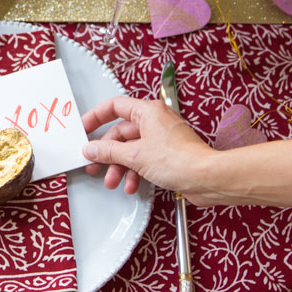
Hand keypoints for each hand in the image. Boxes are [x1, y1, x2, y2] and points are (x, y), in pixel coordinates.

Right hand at [81, 96, 213, 203]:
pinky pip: (143, 160)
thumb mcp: (135, 155)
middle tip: (94, 163)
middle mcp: (155, 121)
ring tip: (113, 181)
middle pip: (122, 133)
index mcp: (148, 111)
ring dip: (120, 166)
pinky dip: (134, 172)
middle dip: (107, 152)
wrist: (207, 179)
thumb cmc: (180, 159)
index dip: (97, 117)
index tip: (84, 128)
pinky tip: (131, 185)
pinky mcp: (168, 155)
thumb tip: (91, 148)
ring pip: (132, 149)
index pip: (115, 106)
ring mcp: (162, 139)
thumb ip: (108, 151)